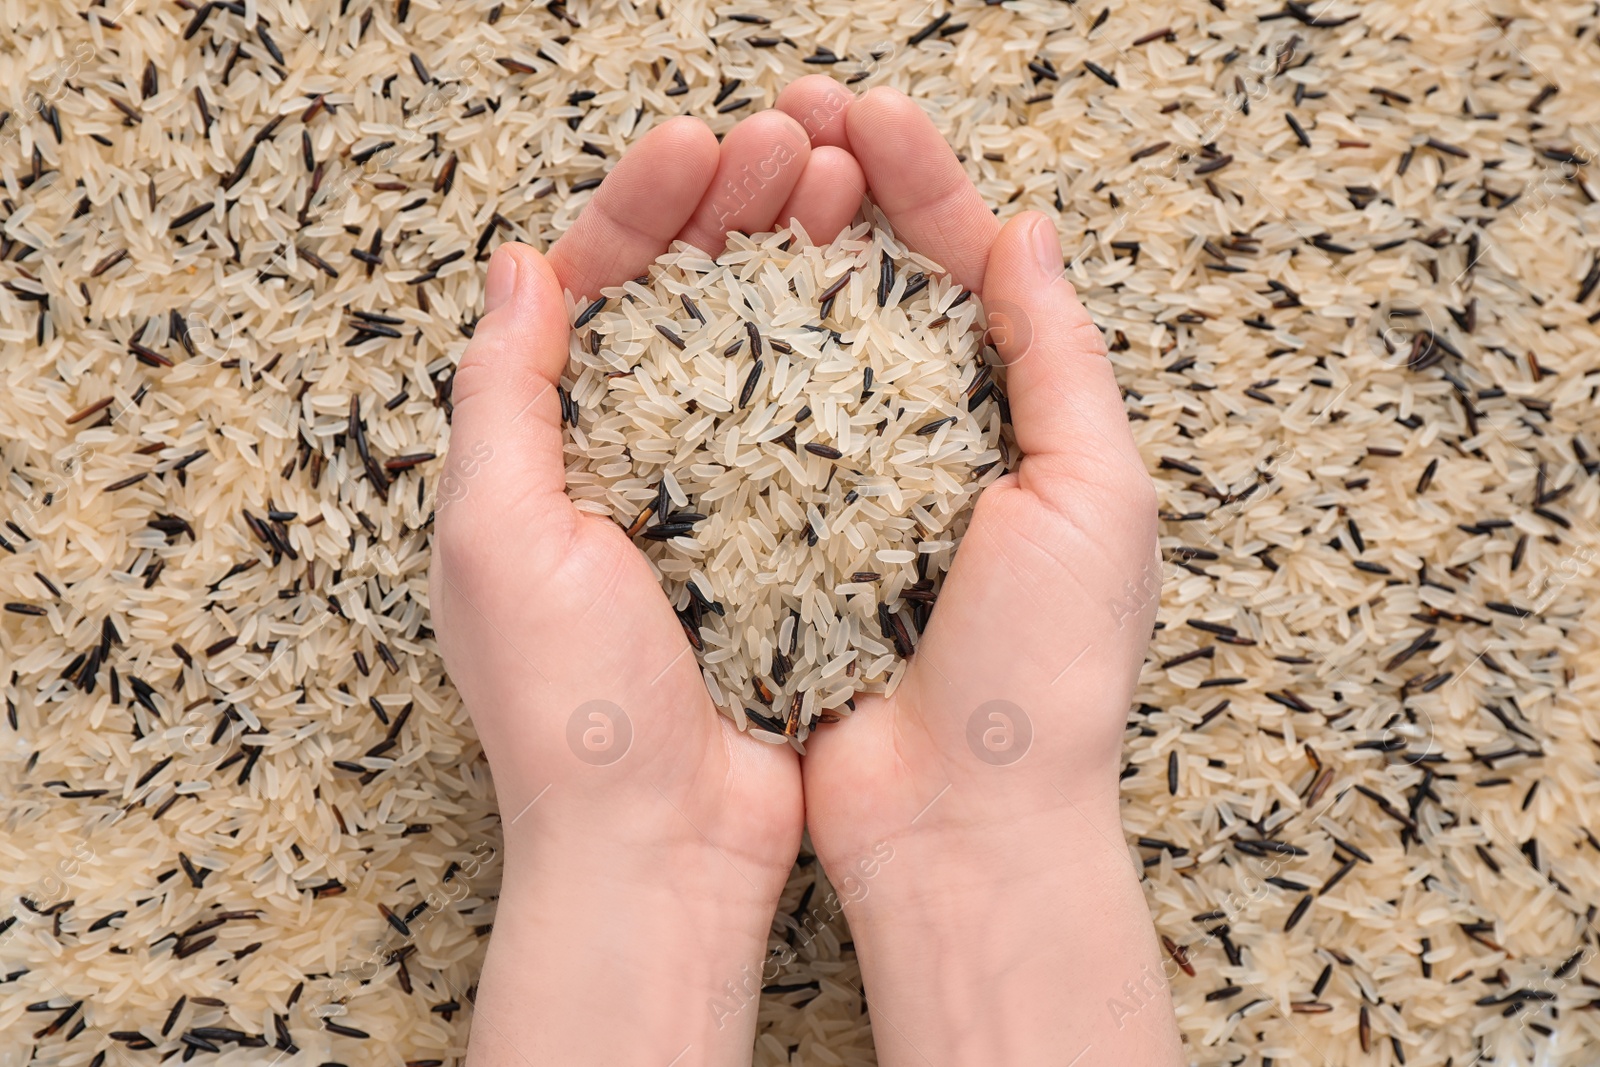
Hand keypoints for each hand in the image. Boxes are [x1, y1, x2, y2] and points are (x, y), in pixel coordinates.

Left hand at [431, 109, 863, 1064]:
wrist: (664, 847)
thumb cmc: (568, 710)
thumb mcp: (497, 538)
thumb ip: (500, 398)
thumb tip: (520, 264)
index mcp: (543, 449)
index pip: (587, 290)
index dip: (639, 209)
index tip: (697, 149)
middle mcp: (627, 462)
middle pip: (681, 301)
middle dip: (731, 211)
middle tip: (795, 149)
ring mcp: (713, 499)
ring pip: (756, 347)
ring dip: (794, 262)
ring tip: (848, 192)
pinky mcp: (787, 540)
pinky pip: (812, 427)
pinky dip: (840, 358)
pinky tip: (880, 300)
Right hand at [779, 81, 1182, 1063]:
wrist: (959, 826)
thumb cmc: (1047, 676)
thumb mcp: (1094, 496)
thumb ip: (1060, 357)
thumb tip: (1029, 227)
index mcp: (1011, 418)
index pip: (961, 263)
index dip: (914, 179)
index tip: (859, 112)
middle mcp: (922, 441)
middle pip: (868, 282)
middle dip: (828, 188)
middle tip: (776, 116)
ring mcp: (841, 487)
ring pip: (796, 340)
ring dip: (767, 251)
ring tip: (729, 174)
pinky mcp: (774, 538)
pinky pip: (741, 432)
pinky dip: (717, 360)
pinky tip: (683, 297)